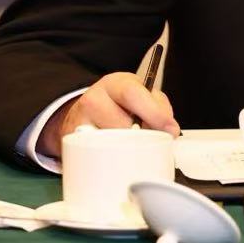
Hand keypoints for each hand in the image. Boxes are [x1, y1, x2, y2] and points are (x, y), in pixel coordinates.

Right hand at [38, 72, 180, 158]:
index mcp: (115, 83)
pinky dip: (110, 159)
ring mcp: (79, 121)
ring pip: (109, 143)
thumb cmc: (120, 104)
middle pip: (121, 124)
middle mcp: (93, 99)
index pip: (132, 94)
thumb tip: (169, 130)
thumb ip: (158, 107)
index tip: (170, 130)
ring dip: (125, 149)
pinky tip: (113, 151)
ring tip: (128, 143)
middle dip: (140, 136)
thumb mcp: (141, 95)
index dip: (154, 113)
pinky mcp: (72, 144)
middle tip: (149, 141)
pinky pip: (96, 157)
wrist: (86, 111)